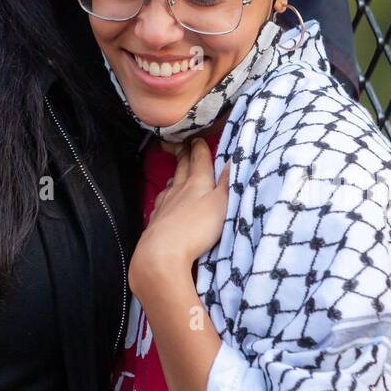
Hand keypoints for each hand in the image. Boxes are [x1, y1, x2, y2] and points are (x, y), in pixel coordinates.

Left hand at [129, 138, 229, 295]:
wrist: (161, 253)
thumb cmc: (196, 227)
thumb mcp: (221, 204)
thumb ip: (228, 183)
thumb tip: (233, 159)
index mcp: (196, 182)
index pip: (198, 159)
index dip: (199, 147)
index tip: (197, 137)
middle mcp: (178, 188)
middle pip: (182, 167)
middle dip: (184, 154)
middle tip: (182, 144)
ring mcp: (165, 204)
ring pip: (171, 184)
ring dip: (175, 175)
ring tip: (177, 171)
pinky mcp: (156, 220)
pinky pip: (162, 201)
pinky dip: (166, 195)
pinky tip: (165, 199)